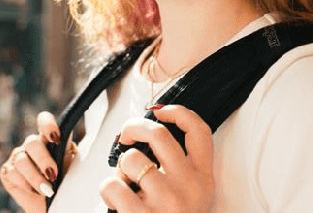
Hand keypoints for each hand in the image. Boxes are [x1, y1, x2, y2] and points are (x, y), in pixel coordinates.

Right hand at [0, 111, 61, 212]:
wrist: (51, 205)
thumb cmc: (64, 184)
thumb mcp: (69, 167)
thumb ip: (66, 153)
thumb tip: (68, 142)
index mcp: (48, 139)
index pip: (44, 121)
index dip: (47, 125)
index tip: (56, 137)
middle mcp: (31, 145)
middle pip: (32, 142)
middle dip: (43, 159)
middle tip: (53, 175)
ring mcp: (18, 157)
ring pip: (21, 160)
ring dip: (35, 177)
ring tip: (47, 190)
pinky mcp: (8, 171)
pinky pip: (13, 174)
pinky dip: (26, 185)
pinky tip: (35, 192)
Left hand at [100, 105, 214, 212]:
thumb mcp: (192, 196)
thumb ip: (180, 168)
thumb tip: (149, 129)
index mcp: (204, 179)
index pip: (199, 130)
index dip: (178, 111)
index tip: (159, 112)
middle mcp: (190, 187)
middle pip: (158, 134)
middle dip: (133, 127)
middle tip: (125, 135)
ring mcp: (168, 202)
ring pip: (130, 158)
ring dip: (119, 168)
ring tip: (125, 184)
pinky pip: (112, 184)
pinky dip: (107, 189)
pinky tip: (116, 201)